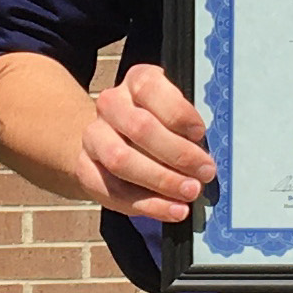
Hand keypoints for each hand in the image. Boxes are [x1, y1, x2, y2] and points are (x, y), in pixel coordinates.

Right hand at [79, 62, 214, 222]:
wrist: (112, 140)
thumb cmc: (159, 127)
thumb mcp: (175, 115)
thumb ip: (188, 129)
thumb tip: (206, 159)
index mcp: (137, 82)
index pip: (151, 89)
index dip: (178, 112)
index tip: (200, 133)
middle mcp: (111, 104)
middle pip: (139, 128)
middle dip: (177, 154)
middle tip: (205, 172)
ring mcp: (94, 136)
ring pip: (121, 159)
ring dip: (161, 180)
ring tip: (190, 192)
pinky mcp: (85, 168)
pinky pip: (113, 191)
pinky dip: (149, 205)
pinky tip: (173, 210)